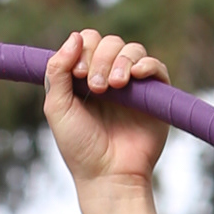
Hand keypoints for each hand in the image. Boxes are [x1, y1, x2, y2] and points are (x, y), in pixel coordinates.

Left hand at [42, 31, 169, 189]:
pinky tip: (135, 76)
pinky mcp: (155, 96)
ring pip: (132, 50)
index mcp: (85, 77)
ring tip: (115, 86)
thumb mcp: (58, 108)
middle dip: (101, 58)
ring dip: (121, 61)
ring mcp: (133, 85)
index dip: (83, 50)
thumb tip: (75, 36)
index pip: (87, 41)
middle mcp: (109, 77)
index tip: (79, 75)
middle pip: (110, 42)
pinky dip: (146, 65)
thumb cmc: (80, 148)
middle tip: (97, 87)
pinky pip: (156, 67)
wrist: (108, 176)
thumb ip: (57, 71)